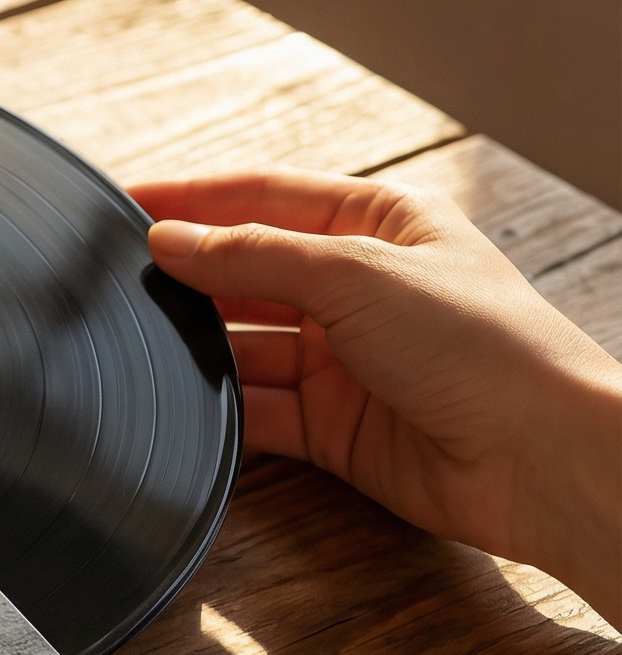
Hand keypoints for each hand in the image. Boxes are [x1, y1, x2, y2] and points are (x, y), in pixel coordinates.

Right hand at [134, 168, 621, 621]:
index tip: (125, 205)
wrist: (539, 457)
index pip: (265, 197)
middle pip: (248, 272)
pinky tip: (185, 402)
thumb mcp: (357, 275)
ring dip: (199, 346)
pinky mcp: (333, 426)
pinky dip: (221, 408)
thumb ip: (254, 256)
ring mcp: (345, 359)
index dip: (194, 200)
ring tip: (143, 343)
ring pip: (244, 344)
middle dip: (188, 277)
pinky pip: (257, 410)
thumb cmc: (487, 348)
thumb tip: (171, 240)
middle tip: (115, 282)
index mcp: (381, 225)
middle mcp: (360, 289)